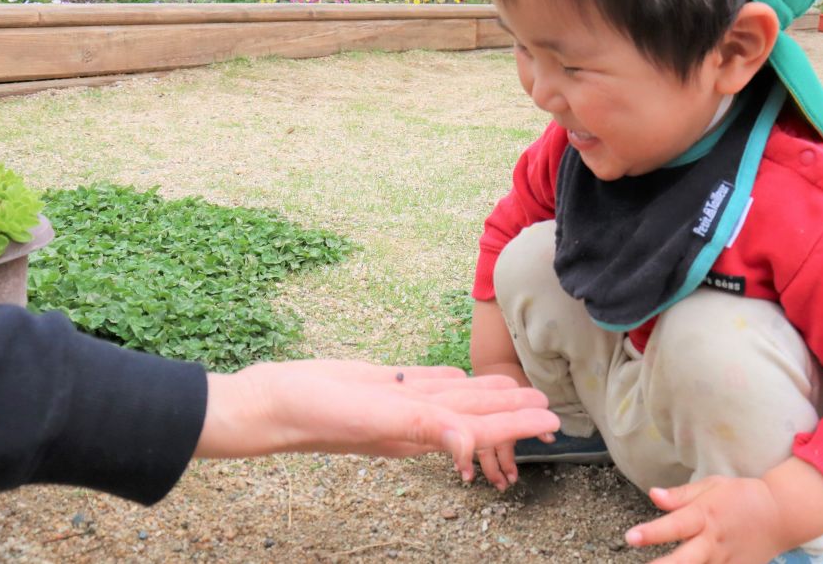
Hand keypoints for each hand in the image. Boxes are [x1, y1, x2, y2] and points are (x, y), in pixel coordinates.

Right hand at [195, 359, 559, 481]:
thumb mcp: (373, 418)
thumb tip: (469, 446)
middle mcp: (414, 419)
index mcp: (418, 430)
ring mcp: (396, 402)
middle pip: (475, 413)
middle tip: (547, 411)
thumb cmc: (318, 413)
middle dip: (511, 413)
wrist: (271, 401)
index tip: (551, 422)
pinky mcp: (379, 384)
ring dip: (485, 395)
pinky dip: (447, 381)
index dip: (516, 424)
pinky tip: (459, 378)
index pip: (480, 427)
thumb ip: (423, 426)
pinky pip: (423, 382)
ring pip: (452, 397)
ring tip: (515, 392)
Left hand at [624, 457, 822, 562]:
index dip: (651, 533)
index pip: (674, 526)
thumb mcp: (711, 486)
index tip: (630, 537)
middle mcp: (713, 541)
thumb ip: (680, 496)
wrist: (781, 514)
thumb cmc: (741, 496)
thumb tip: (653, 495)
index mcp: (705, 516)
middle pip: (686, 560)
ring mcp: (726, 560)